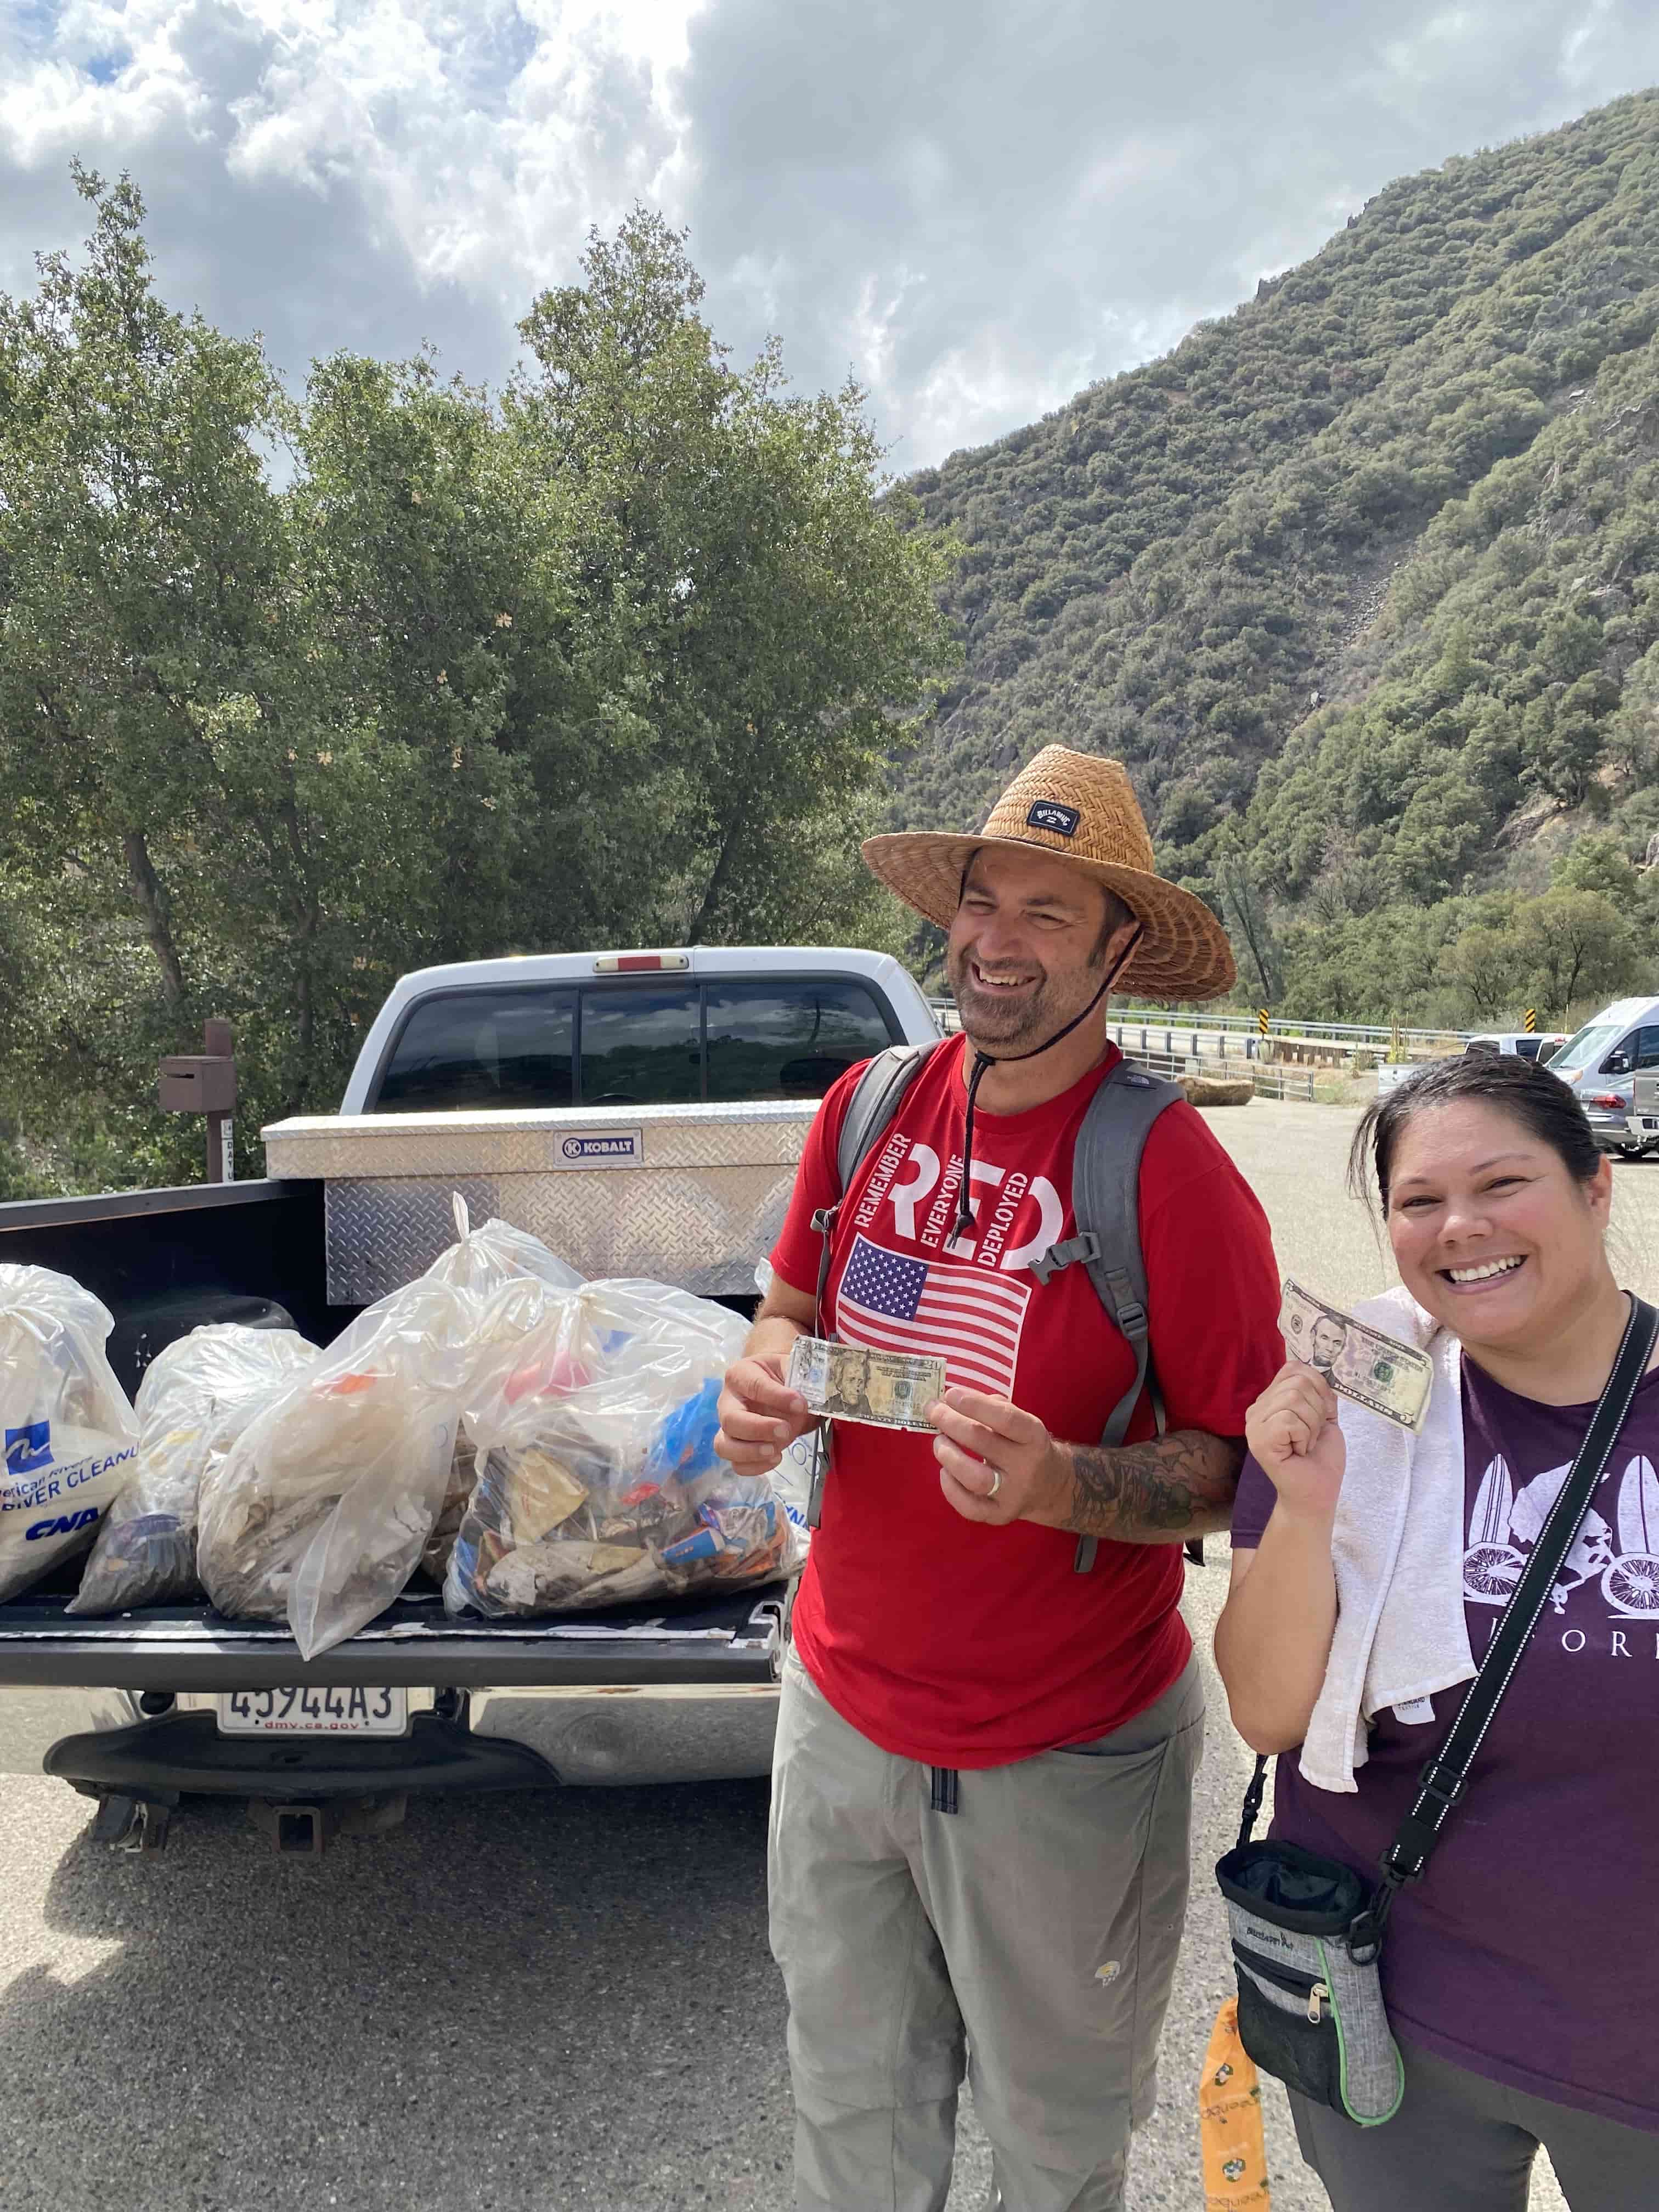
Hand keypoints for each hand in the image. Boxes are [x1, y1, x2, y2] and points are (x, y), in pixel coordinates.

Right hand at [715, 1355, 813, 1474]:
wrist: (787, 1392)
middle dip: (758, 1429)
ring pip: (724, 1446)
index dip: (776, 1397)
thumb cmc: (786, 1378)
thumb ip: (800, 1377)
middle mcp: (728, 1401)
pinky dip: (756, 1466)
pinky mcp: (738, 1448)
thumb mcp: (793, 1368)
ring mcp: (729, 1427)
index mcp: (741, 1374)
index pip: (753, 1385)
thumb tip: (802, 1402)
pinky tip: (776, 1457)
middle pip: (730, 1420)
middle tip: (785, 1430)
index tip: (800, 1404)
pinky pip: (737, 1464)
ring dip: (751, 1452)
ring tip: (776, 1450)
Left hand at [929, 1387, 1061, 1525]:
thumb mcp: (1021, 1421)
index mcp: (1034, 1437)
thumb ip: (993, 1408)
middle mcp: (1026, 1466)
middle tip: (933, 1411)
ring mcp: (1013, 1495)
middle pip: (983, 1443)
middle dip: (951, 1423)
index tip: (950, 1395)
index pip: (1005, 1419)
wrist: (1050, 1486)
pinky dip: (950, 1487)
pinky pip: (969, 1506)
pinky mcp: (999, 1515)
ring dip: (948, 1455)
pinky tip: (944, 1471)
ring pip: (975, 1478)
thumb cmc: (1025, 1445)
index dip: (975, 1405)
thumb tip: (953, 1400)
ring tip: (939, 1442)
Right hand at [1244, 1361, 1345, 1523]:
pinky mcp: (1259, 1440)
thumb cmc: (1320, 1458)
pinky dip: (1304, 1436)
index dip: (1318, 1386)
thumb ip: (1319, 1392)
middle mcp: (1257, 1409)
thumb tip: (1320, 1371)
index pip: (1294, 1368)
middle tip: (1312, 1435)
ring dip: (1312, 1425)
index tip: (1321, 1413)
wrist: (1317, 1493)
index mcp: (1270, 1399)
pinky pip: (1289, 1420)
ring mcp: (1254, 1425)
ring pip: (1294, 1399)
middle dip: (1318, 1410)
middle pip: (1297, 1383)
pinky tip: (1299, 1451)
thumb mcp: (1325, 1416)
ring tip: (1305, 1444)